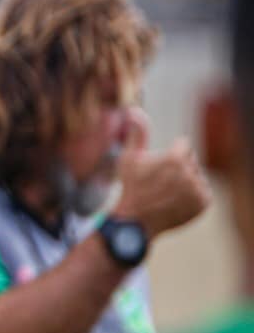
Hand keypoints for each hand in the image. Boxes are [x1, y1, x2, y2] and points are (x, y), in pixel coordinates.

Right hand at [112, 116, 211, 237]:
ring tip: (167, 194)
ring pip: (197, 177)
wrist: (135, 222)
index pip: (184, 145)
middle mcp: (190, 174)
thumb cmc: (131, 187)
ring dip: (186, 182)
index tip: (158, 169)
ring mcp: (198, 190)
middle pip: (191, 162)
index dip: (169, 156)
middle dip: (179, 169)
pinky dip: (192, 196)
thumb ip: (137, 133)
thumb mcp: (129, 158)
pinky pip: (203, 192)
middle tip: (160, 183)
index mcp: (175, 159)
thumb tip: (134, 111)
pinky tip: (175, 201)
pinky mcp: (203, 203)